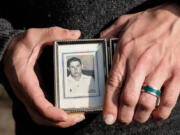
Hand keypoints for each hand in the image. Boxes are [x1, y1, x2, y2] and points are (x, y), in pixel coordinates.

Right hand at [3, 26, 84, 127]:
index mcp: (24, 79)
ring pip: (41, 117)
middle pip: (40, 115)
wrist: (8, 52)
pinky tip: (68, 111)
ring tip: (77, 117)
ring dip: (58, 122)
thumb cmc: (19, 45)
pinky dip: (55, 116)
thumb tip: (75, 34)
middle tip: (79, 117)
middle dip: (59, 121)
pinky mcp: (34, 95)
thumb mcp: (34, 35)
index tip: (65, 116)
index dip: (50, 112)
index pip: (36, 101)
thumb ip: (53, 33)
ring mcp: (29, 95)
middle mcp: (25, 92)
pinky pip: (43, 111)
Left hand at [101, 3, 179, 123]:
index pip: (113, 84)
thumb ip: (109, 33)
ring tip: (137, 117)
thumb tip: (100, 40)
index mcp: (125, 53)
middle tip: (122, 119)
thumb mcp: (124, 22)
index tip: (108, 118)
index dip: (109, 105)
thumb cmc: (150, 20)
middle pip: (129, 98)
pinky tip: (156, 114)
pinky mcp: (176, 73)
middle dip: (124, 115)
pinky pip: (169, 100)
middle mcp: (140, 64)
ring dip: (140, 115)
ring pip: (147, 102)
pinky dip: (161, 112)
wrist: (177, 15)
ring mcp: (160, 70)